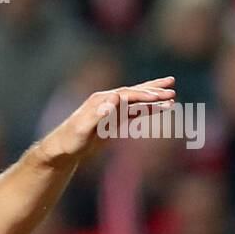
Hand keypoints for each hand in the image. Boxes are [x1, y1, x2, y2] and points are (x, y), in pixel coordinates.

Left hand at [46, 76, 176, 159]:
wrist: (62, 149)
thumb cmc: (70, 140)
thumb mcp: (82, 129)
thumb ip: (97, 115)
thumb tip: (113, 99)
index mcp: (100, 101)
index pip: (126, 95)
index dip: (142, 95)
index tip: (159, 97)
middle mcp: (107, 102)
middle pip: (134, 92)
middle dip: (153, 89)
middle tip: (172, 84)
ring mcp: (111, 110)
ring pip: (136, 101)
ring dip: (154, 98)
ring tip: (172, 95)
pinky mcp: (113, 120)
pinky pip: (134, 112)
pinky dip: (148, 110)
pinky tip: (160, 109)